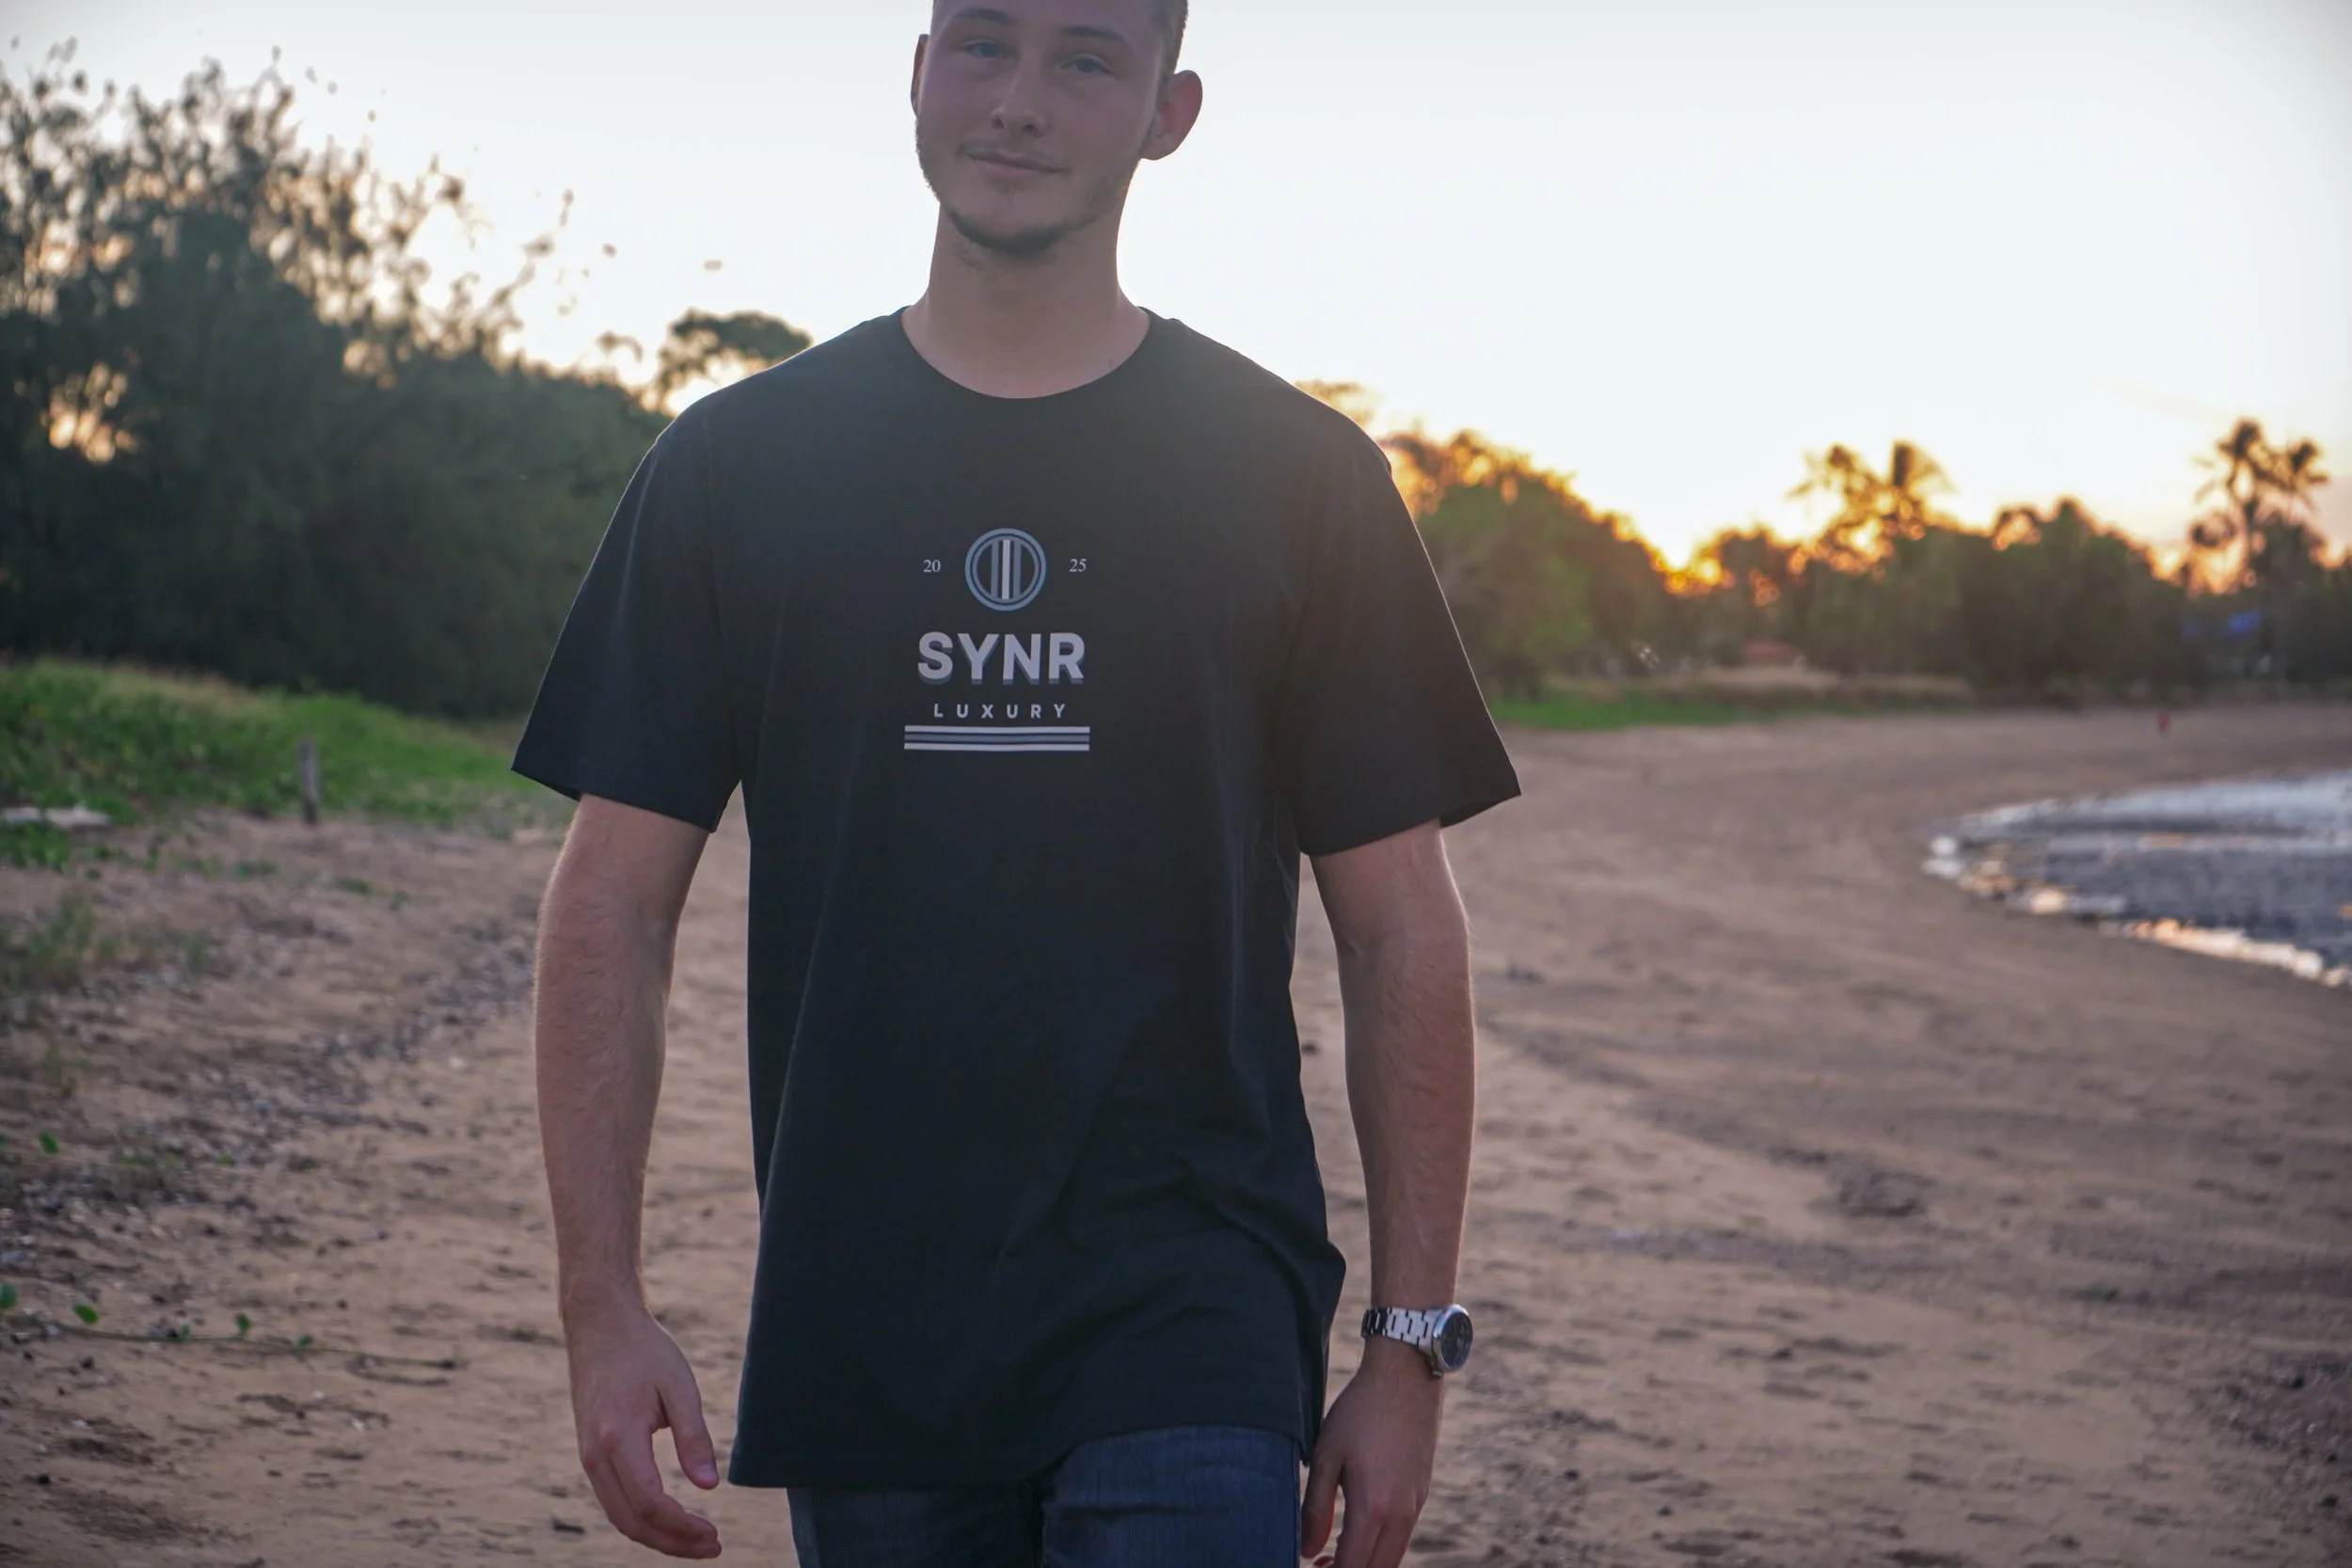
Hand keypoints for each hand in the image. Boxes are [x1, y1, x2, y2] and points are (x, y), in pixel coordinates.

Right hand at [564, 1303, 723, 1558]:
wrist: (600, 1326)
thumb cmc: (645, 1351)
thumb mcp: (680, 1386)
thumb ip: (694, 1437)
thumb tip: (710, 1487)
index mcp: (618, 1437)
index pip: (649, 1503)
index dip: (681, 1528)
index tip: (714, 1534)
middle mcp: (595, 1455)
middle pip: (631, 1522)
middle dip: (672, 1543)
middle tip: (713, 1548)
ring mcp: (588, 1457)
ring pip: (619, 1516)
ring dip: (658, 1536)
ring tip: (698, 1541)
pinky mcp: (590, 1455)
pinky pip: (614, 1500)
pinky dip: (642, 1520)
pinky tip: (671, 1519)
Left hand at [1300, 1339, 1444, 1567]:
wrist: (1406, 1378)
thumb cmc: (1359, 1413)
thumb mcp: (1327, 1456)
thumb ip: (1315, 1508)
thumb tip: (1307, 1550)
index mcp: (1373, 1506)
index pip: (1352, 1566)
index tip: (1309, 1567)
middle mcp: (1401, 1513)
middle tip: (1319, 1563)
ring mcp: (1416, 1505)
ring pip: (1393, 1557)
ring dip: (1365, 1562)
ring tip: (1333, 1552)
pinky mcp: (1421, 1494)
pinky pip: (1402, 1537)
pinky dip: (1381, 1547)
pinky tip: (1357, 1529)